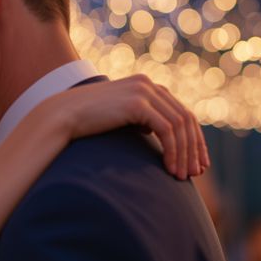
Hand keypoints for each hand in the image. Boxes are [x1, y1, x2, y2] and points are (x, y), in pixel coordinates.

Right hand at [42, 74, 209, 179]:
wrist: (62, 116)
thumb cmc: (87, 122)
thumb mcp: (120, 119)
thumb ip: (140, 121)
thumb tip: (158, 134)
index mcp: (146, 86)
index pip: (182, 112)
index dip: (193, 139)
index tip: (197, 162)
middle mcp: (148, 84)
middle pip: (185, 118)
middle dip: (193, 148)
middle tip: (195, 173)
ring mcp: (144, 91)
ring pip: (179, 125)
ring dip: (184, 154)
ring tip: (182, 177)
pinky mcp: (137, 103)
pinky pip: (167, 129)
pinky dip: (173, 151)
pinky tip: (170, 169)